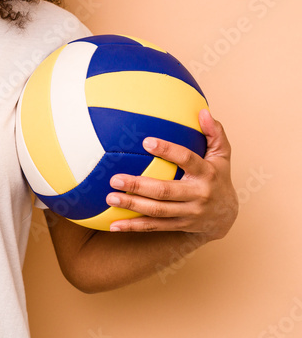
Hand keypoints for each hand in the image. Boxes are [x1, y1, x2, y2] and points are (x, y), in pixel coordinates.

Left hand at [105, 108, 237, 240]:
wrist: (226, 216)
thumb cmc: (218, 177)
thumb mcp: (222, 155)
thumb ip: (214, 133)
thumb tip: (203, 111)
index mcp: (207, 173)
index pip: (187, 159)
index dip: (168, 150)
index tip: (146, 141)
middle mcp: (198, 195)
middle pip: (166, 191)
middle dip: (139, 185)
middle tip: (115, 178)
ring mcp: (188, 213)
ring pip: (158, 210)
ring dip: (132, 205)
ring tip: (110, 197)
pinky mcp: (179, 225)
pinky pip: (154, 227)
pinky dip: (133, 226)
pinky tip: (113, 225)